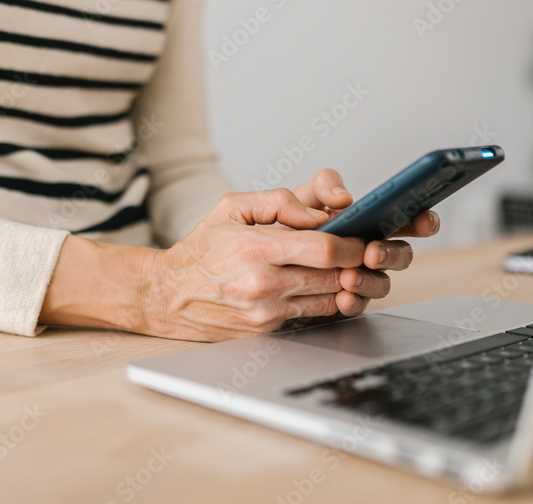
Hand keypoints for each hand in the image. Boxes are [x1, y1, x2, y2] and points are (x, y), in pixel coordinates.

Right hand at [140, 189, 377, 340]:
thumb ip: (279, 201)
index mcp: (257, 249)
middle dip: (357, 264)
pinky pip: (313, 316)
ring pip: (331, 299)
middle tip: (364, 251)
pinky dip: (325, 301)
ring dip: (346, 284)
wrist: (168, 295)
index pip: (326, 250)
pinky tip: (323, 285)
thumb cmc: (202, 249)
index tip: (362, 238)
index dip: (354, 244)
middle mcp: (264, 285)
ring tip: (346, 268)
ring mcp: (267, 312)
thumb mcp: (232, 207)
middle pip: (335, 277)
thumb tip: (320, 215)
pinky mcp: (268, 330)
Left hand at [292, 169, 440, 318]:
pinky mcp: (344, 300)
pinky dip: (353, 301)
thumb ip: (325, 186)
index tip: (424, 221)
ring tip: (349, 276)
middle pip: (402, 255)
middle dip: (392, 254)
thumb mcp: (304, 196)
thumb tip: (344, 198)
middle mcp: (370, 249)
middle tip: (371, 252)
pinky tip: (342, 297)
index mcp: (370, 221)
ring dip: (370, 280)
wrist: (261, 257)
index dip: (424, 220)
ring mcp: (360, 276)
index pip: (408, 220)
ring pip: (382, 283)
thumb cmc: (287, 223)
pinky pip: (358, 305)